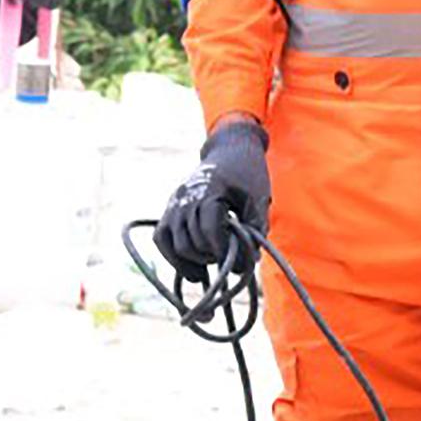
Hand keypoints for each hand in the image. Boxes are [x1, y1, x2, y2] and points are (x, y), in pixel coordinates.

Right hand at [158, 117, 270, 274]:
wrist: (231, 150)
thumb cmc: (248, 173)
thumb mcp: (259, 198)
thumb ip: (255, 228)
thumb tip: (247, 261)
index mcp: (210, 190)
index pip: (209, 228)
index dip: (222, 250)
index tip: (239, 265)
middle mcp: (186, 196)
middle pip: (190, 240)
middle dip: (210, 258)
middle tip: (230, 262)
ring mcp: (174, 202)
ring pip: (173, 243)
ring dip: (192, 262)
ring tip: (211, 268)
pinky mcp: (170, 209)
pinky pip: (161, 237)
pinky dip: (173, 257)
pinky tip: (193, 270)